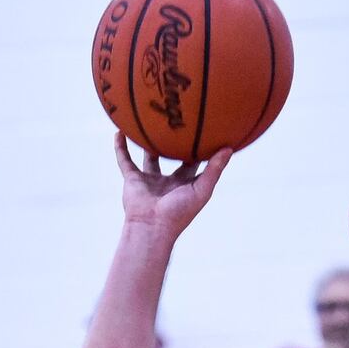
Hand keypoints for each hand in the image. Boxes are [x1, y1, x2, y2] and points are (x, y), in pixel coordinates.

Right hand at [113, 134, 230, 239]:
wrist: (152, 227)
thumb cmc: (179, 213)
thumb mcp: (202, 189)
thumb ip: (214, 169)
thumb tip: (229, 148)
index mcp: (185, 184)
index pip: (195, 162)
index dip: (201, 148)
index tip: (208, 130)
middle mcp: (167, 181)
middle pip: (173, 157)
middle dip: (177, 142)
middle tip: (181, 120)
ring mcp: (149, 180)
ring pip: (148, 157)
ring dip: (148, 143)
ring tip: (151, 123)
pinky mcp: (132, 180)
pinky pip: (125, 160)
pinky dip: (120, 147)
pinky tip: (119, 131)